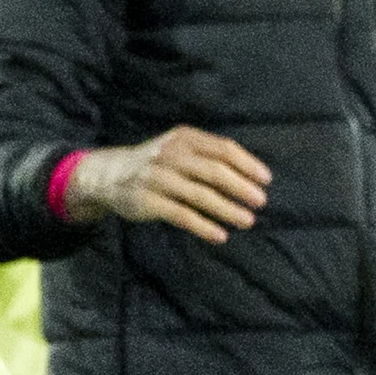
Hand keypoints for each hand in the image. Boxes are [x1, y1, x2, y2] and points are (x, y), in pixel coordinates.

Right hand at [68, 126, 269, 243]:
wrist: (108, 174)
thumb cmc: (158, 163)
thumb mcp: (179, 147)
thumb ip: (208, 155)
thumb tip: (251, 175)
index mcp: (184, 138)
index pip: (223, 149)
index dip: (247, 164)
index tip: (266, 180)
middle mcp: (171, 155)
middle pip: (214, 171)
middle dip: (241, 187)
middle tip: (261, 201)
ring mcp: (158, 178)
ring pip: (200, 195)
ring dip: (227, 209)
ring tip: (247, 220)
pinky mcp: (148, 201)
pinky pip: (181, 215)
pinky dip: (203, 226)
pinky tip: (220, 236)